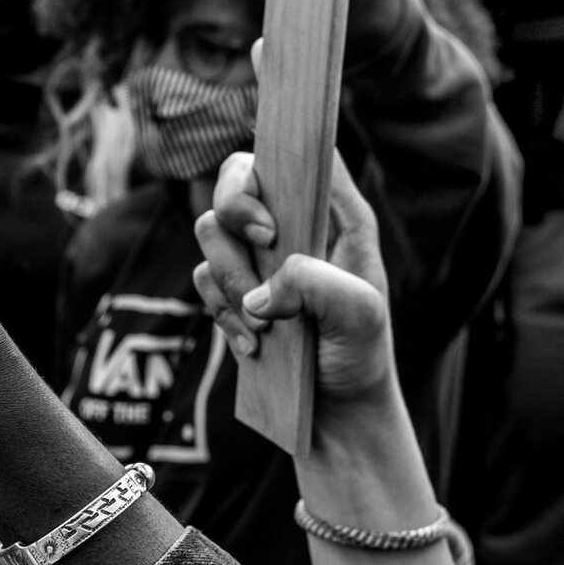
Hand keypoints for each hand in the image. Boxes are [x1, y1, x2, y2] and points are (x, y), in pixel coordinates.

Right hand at [192, 134, 397, 412]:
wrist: (335, 413)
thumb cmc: (360, 354)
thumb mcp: (358, 314)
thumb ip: (313, 284)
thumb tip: (259, 292)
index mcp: (334, 212)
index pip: (300, 151)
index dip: (276, 155)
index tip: (274, 212)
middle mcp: (292, 223)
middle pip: (236, 175)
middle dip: (237, 210)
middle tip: (265, 245)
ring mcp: (257, 255)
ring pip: (210, 230)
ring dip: (231, 278)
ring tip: (267, 325)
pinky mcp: (232, 288)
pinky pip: (203, 280)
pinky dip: (223, 313)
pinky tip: (256, 346)